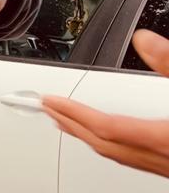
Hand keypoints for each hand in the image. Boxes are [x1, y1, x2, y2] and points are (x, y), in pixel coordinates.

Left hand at [42, 30, 168, 177]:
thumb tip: (146, 40)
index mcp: (168, 140)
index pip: (106, 128)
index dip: (73, 113)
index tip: (49, 99)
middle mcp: (168, 161)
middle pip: (106, 146)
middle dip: (71, 125)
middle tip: (45, 108)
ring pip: (122, 158)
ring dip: (90, 138)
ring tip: (68, 120)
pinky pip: (138, 162)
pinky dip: (117, 147)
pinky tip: (115, 137)